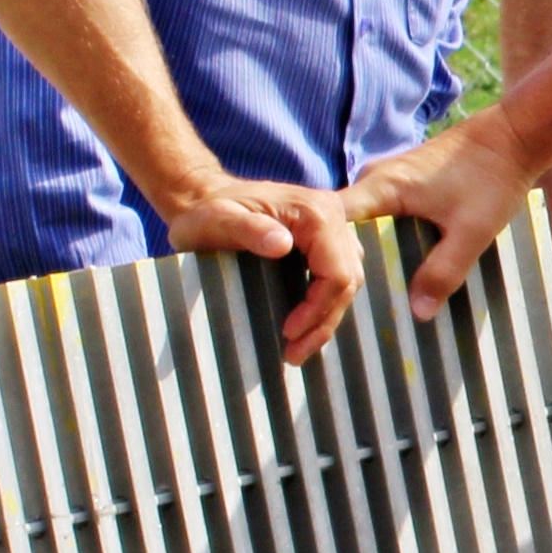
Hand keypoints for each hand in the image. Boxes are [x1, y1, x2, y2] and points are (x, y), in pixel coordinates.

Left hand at [155, 172, 363, 365]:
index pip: (337, 272)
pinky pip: (336, 274)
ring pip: (348, 280)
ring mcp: (331, 227)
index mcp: (316, 213)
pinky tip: (305, 324)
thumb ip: (249, 229)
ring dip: (327, 316)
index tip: (288, 333)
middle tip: (294, 355)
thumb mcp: (219, 220)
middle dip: (325, 321)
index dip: (318, 309)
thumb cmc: (206, 212)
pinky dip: (325, 303)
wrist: (202, 197)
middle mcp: (332, 216)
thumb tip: (282, 246)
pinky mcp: (322, 239)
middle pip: (349, 280)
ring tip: (299, 347)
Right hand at [340, 112, 539, 322]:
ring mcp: (385, 182)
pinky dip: (384, 244)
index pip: (331, 224)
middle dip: (346, 265)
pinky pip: (379, 220)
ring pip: (363, 227)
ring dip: (366, 256)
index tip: (331, 293)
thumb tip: (418, 313)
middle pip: (343, 231)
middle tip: (351, 306)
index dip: (327, 259)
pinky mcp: (400, 186)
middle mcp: (373, 180)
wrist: (512, 136)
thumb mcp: (472, 232)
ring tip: (369, 296)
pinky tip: (394, 271)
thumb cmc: (491, 178)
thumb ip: (444, 271)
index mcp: (380, 186)